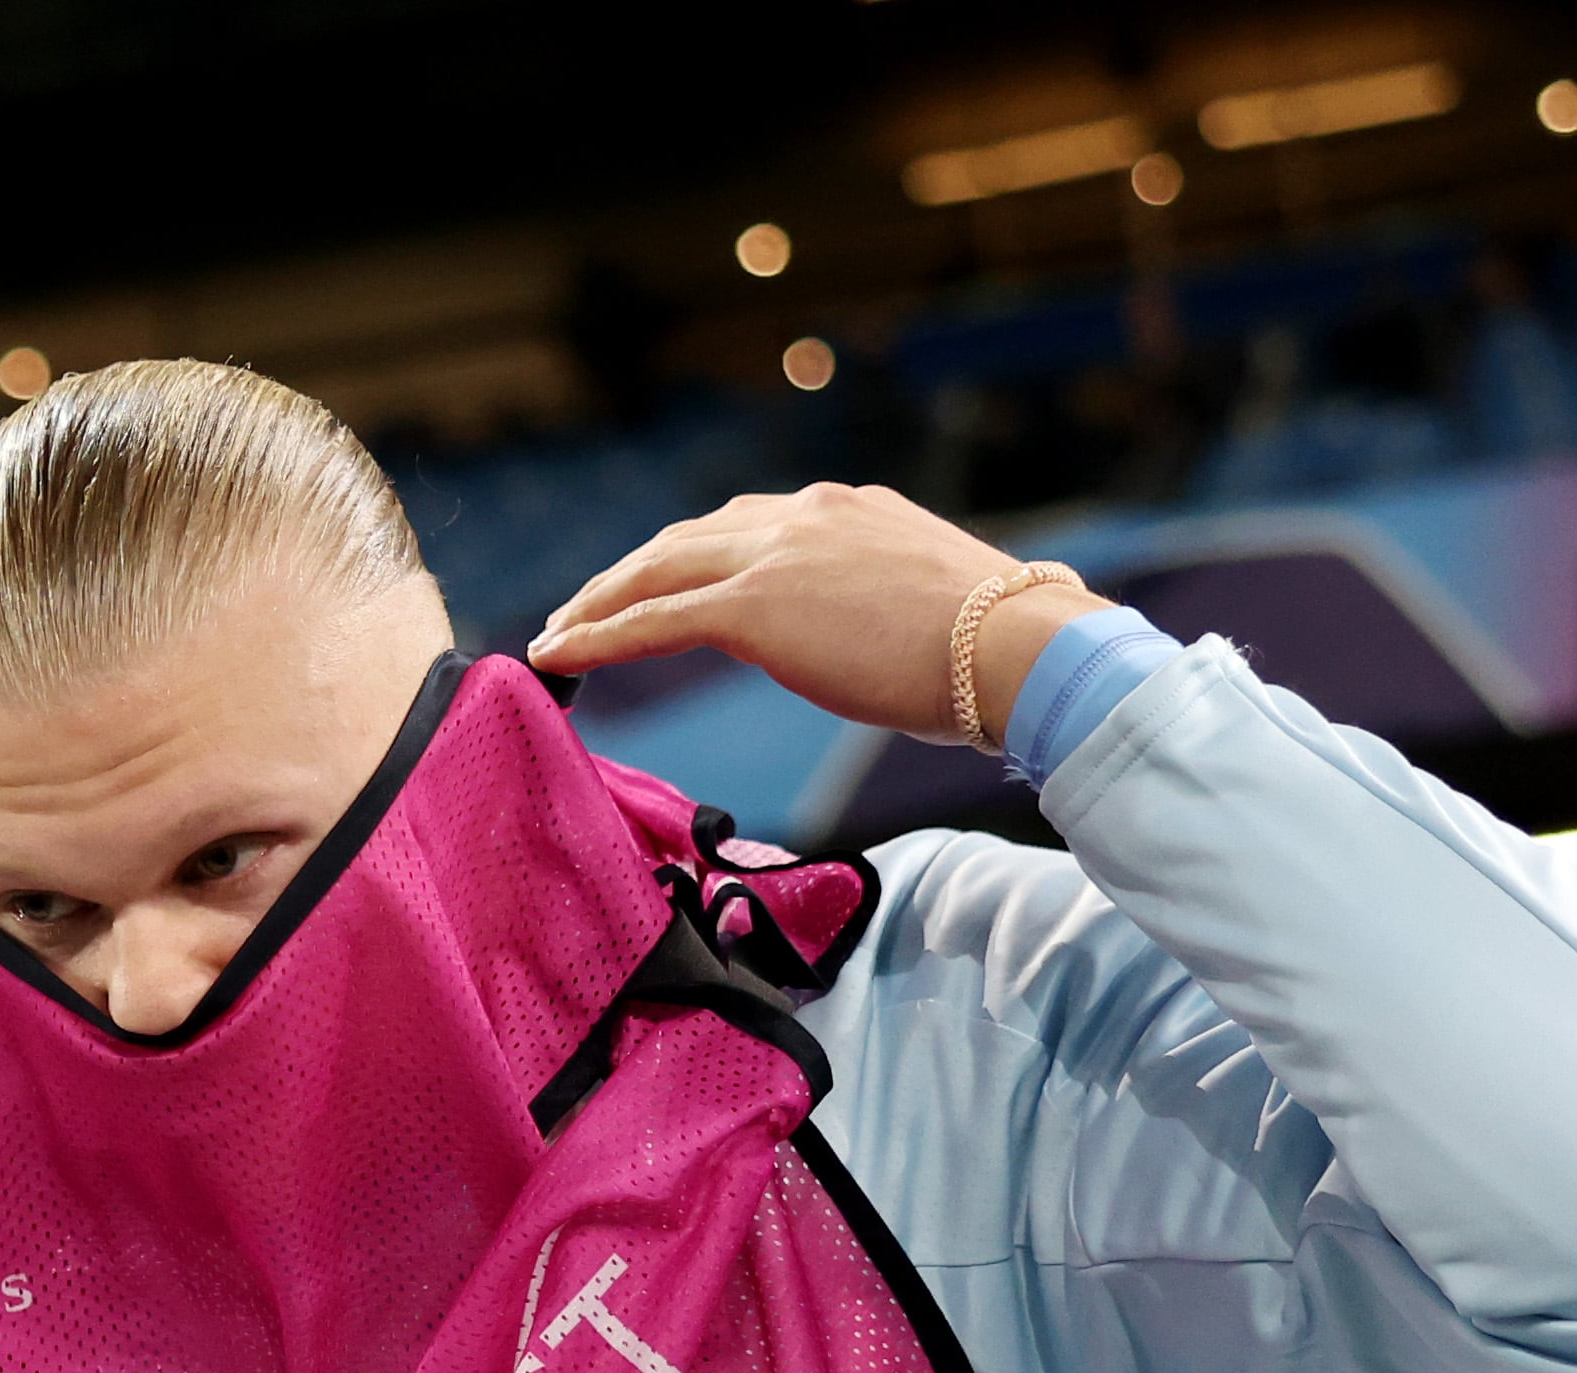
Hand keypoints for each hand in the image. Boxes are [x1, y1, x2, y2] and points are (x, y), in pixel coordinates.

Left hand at [528, 483, 1107, 749]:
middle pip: (685, 539)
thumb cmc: (995, 651)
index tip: (655, 586)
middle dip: (626, 575)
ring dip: (598, 603)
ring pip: (656, 570)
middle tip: (580, 611)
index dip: (687, 558)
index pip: (742, 526)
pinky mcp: (754, 606)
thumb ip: (873, 607)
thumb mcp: (922, 608)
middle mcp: (803, 515)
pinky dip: (597, 637)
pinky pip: (653, 620)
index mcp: (844, 511)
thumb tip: (865, 644)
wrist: (1018, 649)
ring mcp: (776, 553)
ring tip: (558, 637)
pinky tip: (559, 658)